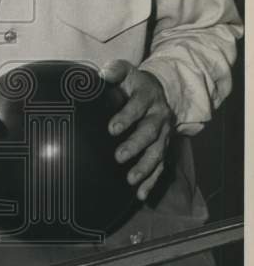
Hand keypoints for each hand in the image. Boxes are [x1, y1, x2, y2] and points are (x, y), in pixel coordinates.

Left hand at [101, 59, 174, 200]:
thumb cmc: (132, 84)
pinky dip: (152, 181)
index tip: (111, 128)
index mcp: (147, 96)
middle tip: (119, 156)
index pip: (137, 106)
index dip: (126, 116)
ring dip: (145, 167)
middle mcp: (158, 116)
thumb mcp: (125, 71)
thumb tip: (101, 75)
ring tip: (131, 179)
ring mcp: (162, 134)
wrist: (157, 91)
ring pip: (157, 152)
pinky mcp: (162, 147)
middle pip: (149, 132)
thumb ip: (114, 71)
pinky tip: (141, 195)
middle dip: (135, 145)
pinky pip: (160, 166)